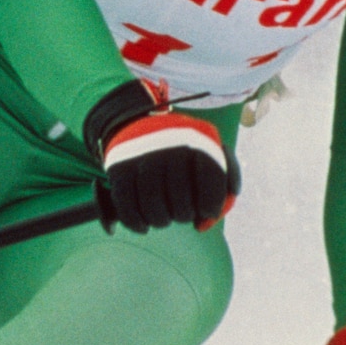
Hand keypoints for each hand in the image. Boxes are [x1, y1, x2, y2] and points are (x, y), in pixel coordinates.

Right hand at [84, 80, 238, 233]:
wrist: (137, 118)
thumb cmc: (183, 146)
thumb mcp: (211, 149)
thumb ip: (226, 182)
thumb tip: (206, 221)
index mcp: (197, 140)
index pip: (211, 180)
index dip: (212, 204)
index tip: (206, 210)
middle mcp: (170, 147)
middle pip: (181, 204)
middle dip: (184, 215)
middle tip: (182, 213)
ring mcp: (142, 157)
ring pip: (153, 209)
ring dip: (162, 221)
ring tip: (165, 217)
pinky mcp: (119, 168)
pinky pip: (127, 208)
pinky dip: (136, 223)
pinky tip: (144, 226)